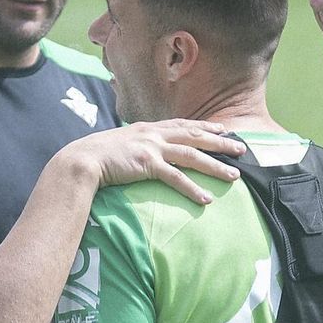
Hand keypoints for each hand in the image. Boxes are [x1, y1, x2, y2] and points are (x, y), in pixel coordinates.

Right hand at [64, 120, 241, 204]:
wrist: (81, 159)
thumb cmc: (97, 155)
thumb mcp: (121, 143)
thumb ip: (137, 144)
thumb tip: (144, 152)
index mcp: (149, 128)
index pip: (184, 124)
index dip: (206, 126)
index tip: (223, 128)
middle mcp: (153, 134)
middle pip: (195, 136)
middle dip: (220, 142)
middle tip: (241, 148)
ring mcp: (151, 148)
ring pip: (192, 155)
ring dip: (215, 166)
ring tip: (233, 176)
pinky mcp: (147, 164)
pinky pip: (176, 178)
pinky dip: (192, 189)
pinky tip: (205, 198)